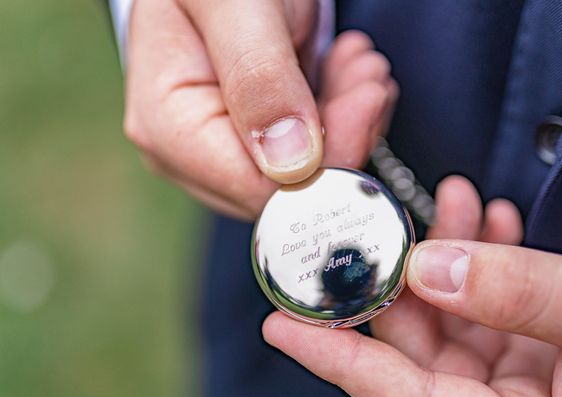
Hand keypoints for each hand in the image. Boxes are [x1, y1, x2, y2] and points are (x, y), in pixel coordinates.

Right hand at [124, 0, 396, 219]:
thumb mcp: (235, 5)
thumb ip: (259, 78)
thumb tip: (291, 164)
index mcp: (169, 128)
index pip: (256, 188)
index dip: (323, 162)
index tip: (364, 104)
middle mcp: (189, 152)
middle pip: (284, 189)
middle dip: (341, 138)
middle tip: (368, 82)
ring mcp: (221, 150)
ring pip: (305, 177)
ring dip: (346, 122)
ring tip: (360, 67)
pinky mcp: (251, 143)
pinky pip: (308, 158)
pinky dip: (339, 117)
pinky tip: (348, 74)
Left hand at [263, 175, 561, 396]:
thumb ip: (528, 296)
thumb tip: (430, 268)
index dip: (341, 365)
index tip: (282, 326)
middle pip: (423, 354)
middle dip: (402, 280)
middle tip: (388, 220)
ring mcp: (526, 389)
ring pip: (455, 320)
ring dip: (448, 256)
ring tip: (454, 199)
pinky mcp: (540, 355)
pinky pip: (491, 305)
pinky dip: (485, 258)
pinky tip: (486, 219)